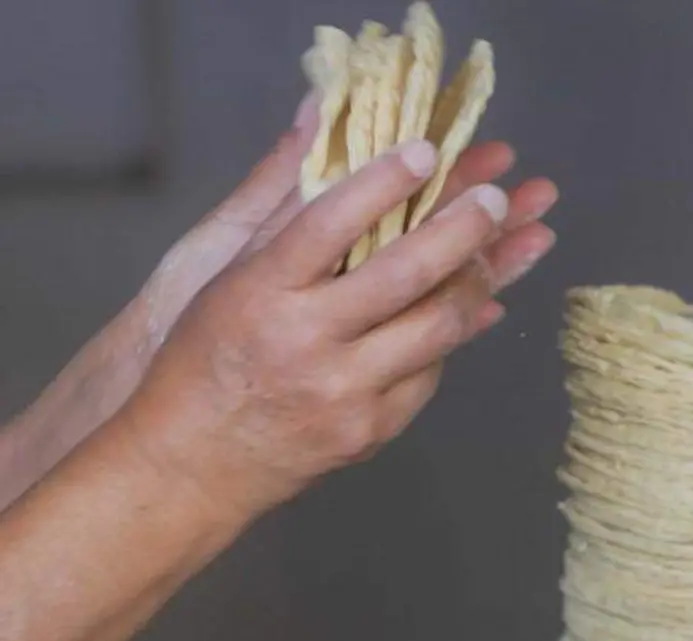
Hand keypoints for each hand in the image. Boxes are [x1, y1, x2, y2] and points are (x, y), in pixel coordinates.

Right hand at [119, 139, 556, 520]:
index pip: (328, 224)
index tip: (427, 150)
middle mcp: (306, 341)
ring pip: (437, 327)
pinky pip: (431, 372)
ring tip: (497, 249)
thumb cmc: (207, 358)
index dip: (382, 183)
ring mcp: (345, 391)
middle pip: (404, 275)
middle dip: (462, 231)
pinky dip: (451, 335)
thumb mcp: (229, 278)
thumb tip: (322, 123)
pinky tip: (471, 305)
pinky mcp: (373, 430)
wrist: (195, 464)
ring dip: (476, 282)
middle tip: (497, 199)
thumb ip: (284, 208)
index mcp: (261, 293)